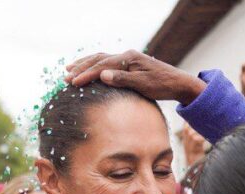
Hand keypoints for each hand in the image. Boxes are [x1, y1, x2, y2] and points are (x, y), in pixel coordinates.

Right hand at [65, 51, 204, 105]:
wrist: (178, 83)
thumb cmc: (162, 86)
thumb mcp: (143, 85)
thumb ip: (123, 79)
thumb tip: (102, 75)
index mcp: (128, 59)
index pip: (102, 66)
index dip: (86, 75)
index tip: (73, 83)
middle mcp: (126, 56)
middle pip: (98, 59)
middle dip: (81, 68)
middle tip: (65, 77)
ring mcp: (128, 59)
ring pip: (101, 59)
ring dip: (85, 64)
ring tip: (70, 69)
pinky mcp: (130, 65)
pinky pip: (107, 63)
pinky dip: (95, 66)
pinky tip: (90, 70)